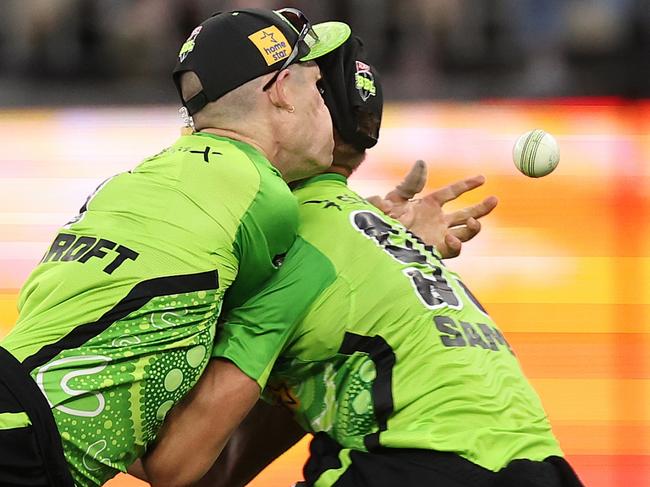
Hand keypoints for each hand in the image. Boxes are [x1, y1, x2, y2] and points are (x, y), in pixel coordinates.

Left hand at [367, 162, 497, 258]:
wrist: (375, 242)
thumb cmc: (382, 220)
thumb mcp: (395, 198)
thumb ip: (410, 183)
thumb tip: (422, 162)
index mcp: (429, 205)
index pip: (453, 192)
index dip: (467, 185)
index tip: (482, 178)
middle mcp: (437, 221)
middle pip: (466, 214)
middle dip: (482, 208)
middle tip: (495, 199)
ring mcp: (438, 237)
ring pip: (466, 233)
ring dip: (474, 227)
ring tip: (474, 222)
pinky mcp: (435, 252)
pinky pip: (454, 250)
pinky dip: (456, 244)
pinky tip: (451, 237)